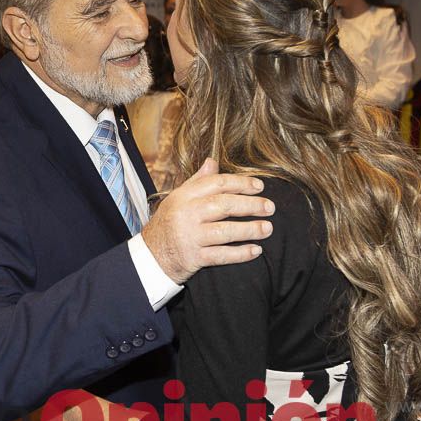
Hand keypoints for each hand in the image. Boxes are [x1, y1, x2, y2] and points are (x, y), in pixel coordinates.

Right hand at [141, 158, 274, 283]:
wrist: (151, 256)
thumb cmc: (169, 223)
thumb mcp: (178, 198)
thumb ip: (197, 181)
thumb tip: (212, 162)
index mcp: (184, 196)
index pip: (216, 184)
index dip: (240, 183)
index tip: (259, 186)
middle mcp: (187, 215)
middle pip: (224, 205)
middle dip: (250, 205)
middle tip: (270, 207)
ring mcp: (190, 237)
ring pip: (225, 231)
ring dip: (250, 229)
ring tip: (267, 228)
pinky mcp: (194, 258)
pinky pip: (221, 255)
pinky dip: (240, 254)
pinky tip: (256, 250)